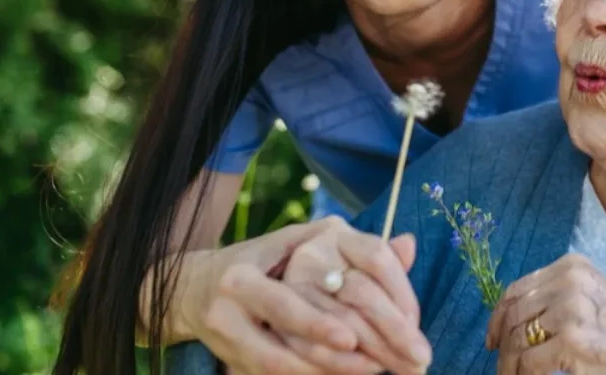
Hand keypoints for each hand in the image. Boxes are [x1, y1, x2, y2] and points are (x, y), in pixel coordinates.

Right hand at [190, 217, 428, 374]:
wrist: (195, 288)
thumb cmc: (269, 261)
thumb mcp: (306, 243)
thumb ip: (359, 248)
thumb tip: (410, 244)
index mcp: (263, 253)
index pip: (303, 285)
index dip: (327, 315)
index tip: (357, 337)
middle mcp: (240, 283)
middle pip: (289, 315)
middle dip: (331, 349)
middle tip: (377, 364)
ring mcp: (227, 319)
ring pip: (277, 355)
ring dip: (326, 369)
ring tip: (369, 371)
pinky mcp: (227, 351)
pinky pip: (270, 371)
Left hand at [486, 253, 605, 373]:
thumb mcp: (590, 295)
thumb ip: (555, 297)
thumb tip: (511, 320)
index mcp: (571, 267)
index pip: (517, 289)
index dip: (498, 316)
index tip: (492, 338)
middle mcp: (568, 283)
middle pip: (513, 314)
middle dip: (502, 343)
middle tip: (502, 364)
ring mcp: (570, 311)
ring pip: (517, 339)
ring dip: (509, 364)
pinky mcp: (572, 342)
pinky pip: (528, 362)